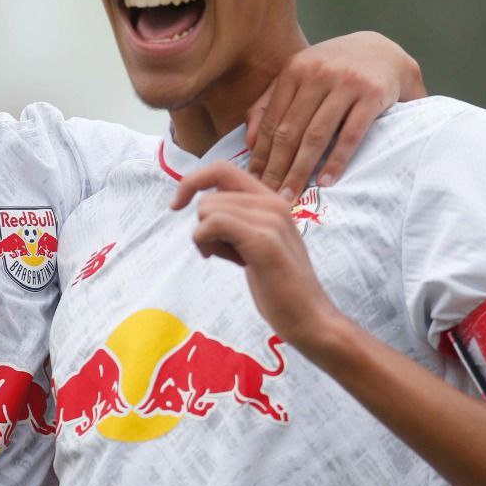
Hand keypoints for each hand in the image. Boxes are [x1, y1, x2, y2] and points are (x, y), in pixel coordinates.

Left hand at [172, 162, 337, 350]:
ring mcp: (270, 219)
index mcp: (272, 200)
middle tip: (222, 250)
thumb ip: (239, 218)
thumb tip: (203, 203)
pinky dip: (204, 242)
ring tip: (231, 258)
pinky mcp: (263, 241)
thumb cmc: (279, 284)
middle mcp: (274, 202)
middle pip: (209, 195)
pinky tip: (223, 260)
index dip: (192, 182)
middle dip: (204, 225)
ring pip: (208, 208)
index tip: (176, 205)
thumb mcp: (258, 240)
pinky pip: (212, 223)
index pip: (221, 168)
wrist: (309, 317)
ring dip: (206, 237)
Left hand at [246, 31, 424, 195]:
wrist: (384, 52)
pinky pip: (350, 134)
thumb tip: (250, 142)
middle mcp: (317, 73)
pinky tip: (325, 181)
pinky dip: (337, 160)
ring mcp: (345, 83)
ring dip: (301, 169)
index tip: (254, 181)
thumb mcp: (300, 77)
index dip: (261, 154)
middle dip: (277, 168)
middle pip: (290, 131)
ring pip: (316, 135)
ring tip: (292, 195)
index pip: (272, 120)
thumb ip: (270, 104)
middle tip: (269, 197)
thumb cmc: (334, 71)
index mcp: (294, 70)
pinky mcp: (372, 94)